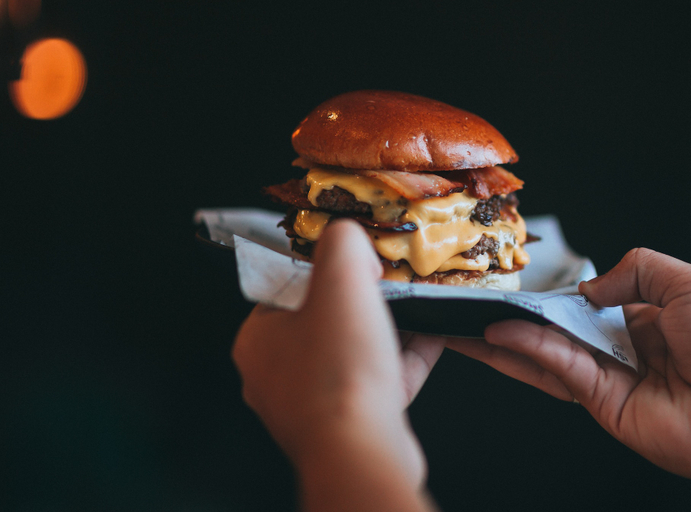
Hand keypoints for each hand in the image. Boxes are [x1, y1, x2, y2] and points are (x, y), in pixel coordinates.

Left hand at [232, 219, 444, 491]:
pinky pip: (378, 382)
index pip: (289, 289)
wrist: (361, 451)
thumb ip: (342, 241)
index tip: (360, 263)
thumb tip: (350, 240)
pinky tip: (433, 337)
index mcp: (258, 340)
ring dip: (390, 330)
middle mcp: (276, 376)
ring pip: (355, 353)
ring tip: (419, 306)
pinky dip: (404, 360)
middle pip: (326, 320)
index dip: (328, 271)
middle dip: (365, 301)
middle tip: (393, 284)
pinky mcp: (348, 426)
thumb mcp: (341, 277)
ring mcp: (311, 405)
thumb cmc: (341, 370)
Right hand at [447, 247, 690, 487]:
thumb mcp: (690, 282)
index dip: (550, 290)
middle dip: (513, 314)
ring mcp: (608, 378)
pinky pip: (557, 369)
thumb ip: (635, 270)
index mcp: (644, 317)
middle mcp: (620, 349)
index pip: (583, 300)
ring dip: (502, 336)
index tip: (514, 278)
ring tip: (462, 319)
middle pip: (555, 327)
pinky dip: (526, 349)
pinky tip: (500, 331)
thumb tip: (587, 286)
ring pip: (544, 351)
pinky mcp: (602, 404)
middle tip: (472, 299)